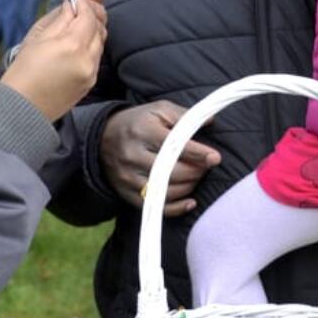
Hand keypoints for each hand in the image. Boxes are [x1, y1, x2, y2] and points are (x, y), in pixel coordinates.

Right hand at [0, 0, 106, 121]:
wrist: (21, 108)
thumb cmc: (23, 72)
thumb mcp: (37, 37)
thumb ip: (60, 18)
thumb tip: (72, 4)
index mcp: (72, 44)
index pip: (88, 15)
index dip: (83, 3)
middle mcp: (87, 58)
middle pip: (99, 27)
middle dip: (90, 13)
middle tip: (78, 6)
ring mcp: (91, 72)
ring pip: (100, 41)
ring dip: (91, 29)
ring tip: (75, 24)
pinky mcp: (90, 83)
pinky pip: (96, 57)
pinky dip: (90, 45)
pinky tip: (76, 43)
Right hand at [99, 101, 220, 215]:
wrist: (102, 138)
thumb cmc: (138, 122)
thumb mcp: (159, 110)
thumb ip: (185, 115)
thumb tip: (210, 121)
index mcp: (142, 131)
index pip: (174, 146)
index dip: (198, 153)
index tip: (215, 158)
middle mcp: (133, 155)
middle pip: (172, 171)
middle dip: (196, 171)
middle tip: (207, 166)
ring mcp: (128, 177)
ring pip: (166, 191)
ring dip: (189, 187)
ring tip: (197, 177)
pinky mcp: (127, 193)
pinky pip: (156, 207)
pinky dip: (177, 208)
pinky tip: (191, 201)